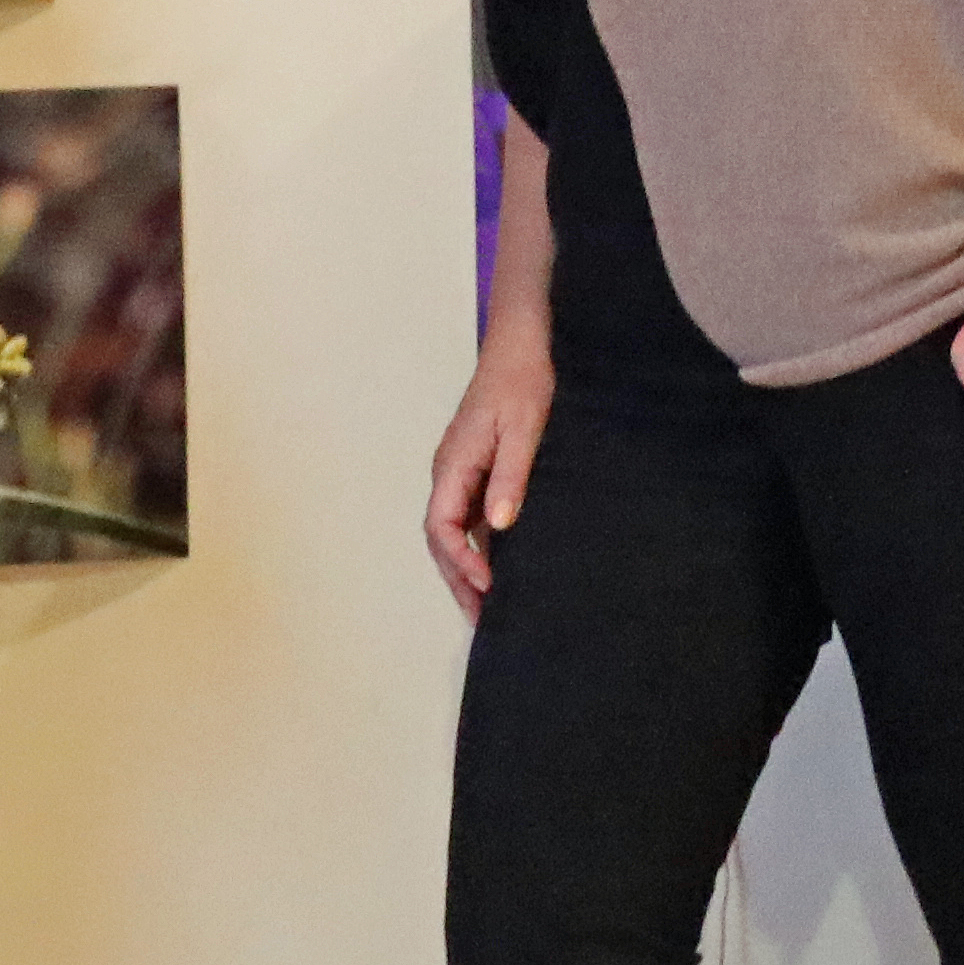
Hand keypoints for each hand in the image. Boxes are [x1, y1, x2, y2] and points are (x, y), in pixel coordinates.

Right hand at [422, 328, 555, 621]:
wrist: (521, 345)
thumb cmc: (522, 383)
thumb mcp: (523, 430)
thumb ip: (510, 478)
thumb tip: (498, 528)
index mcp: (453, 465)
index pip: (440, 526)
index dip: (459, 562)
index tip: (487, 585)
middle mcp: (449, 473)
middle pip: (440, 538)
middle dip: (457, 579)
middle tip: (481, 619)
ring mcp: (461, 471)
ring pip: (452, 531)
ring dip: (466, 568)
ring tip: (488, 605)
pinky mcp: (477, 469)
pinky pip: (469, 517)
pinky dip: (479, 547)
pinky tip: (501, 566)